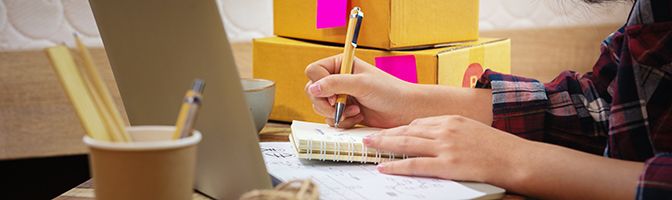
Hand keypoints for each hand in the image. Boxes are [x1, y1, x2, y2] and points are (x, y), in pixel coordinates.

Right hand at [304, 54, 417, 127]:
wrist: (404, 110)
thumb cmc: (389, 92)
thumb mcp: (360, 84)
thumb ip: (335, 84)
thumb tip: (312, 88)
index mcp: (340, 64)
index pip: (313, 71)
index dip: (319, 84)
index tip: (332, 94)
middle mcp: (338, 79)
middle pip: (312, 91)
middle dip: (325, 103)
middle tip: (338, 106)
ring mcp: (340, 96)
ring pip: (319, 107)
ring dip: (336, 113)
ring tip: (355, 111)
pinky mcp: (344, 112)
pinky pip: (330, 119)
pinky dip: (342, 121)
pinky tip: (358, 117)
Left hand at [363, 115, 527, 183]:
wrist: (516, 159)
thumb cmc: (498, 148)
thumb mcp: (472, 131)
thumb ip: (452, 132)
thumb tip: (434, 139)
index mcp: (451, 120)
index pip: (418, 123)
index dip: (399, 129)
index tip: (387, 132)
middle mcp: (445, 129)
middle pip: (407, 130)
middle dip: (385, 134)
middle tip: (367, 136)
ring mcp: (445, 146)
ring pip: (406, 144)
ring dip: (384, 145)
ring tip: (368, 146)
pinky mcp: (447, 164)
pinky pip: (414, 164)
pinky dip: (396, 165)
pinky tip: (384, 166)